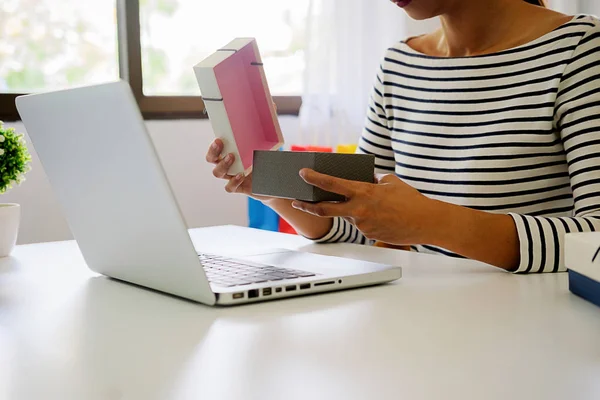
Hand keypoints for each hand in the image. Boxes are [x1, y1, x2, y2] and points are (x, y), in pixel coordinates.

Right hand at [205, 138, 274, 201]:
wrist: (274, 180)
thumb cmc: (267, 160)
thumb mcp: (263, 149)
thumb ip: (257, 141)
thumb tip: (258, 131)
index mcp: (231, 152)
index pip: (215, 149)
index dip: (213, 146)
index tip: (219, 140)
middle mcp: (229, 164)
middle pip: (212, 159)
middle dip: (214, 153)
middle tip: (224, 147)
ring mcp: (232, 177)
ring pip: (218, 173)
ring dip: (223, 165)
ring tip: (232, 158)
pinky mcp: (239, 188)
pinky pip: (229, 187)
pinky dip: (233, 182)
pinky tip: (240, 175)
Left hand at [291, 170, 437, 244]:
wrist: (425, 222)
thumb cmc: (410, 200)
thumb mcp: (390, 181)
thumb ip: (372, 181)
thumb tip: (361, 181)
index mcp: (363, 191)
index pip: (331, 184)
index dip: (314, 178)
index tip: (302, 173)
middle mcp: (358, 209)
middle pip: (324, 208)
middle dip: (306, 205)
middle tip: (296, 201)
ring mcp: (362, 224)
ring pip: (348, 215)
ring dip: (351, 210)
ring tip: (374, 206)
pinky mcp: (368, 235)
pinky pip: (361, 224)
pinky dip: (366, 218)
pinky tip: (383, 216)